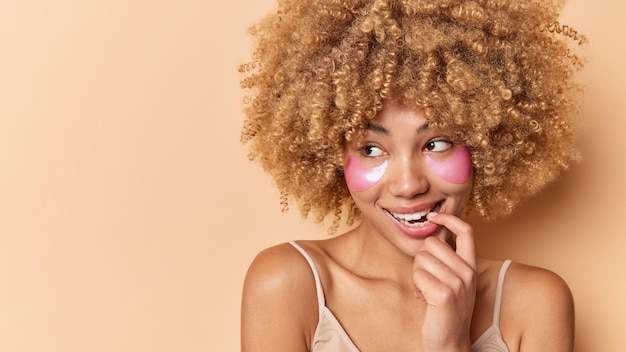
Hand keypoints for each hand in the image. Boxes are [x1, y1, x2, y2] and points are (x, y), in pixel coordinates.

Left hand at [413, 212, 476, 351]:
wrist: (449, 342)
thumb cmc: (445, 311)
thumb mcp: (452, 282)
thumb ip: (446, 260)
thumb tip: (430, 236)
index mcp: (470, 266)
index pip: (466, 231)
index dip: (448, 219)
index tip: (432, 217)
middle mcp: (468, 272)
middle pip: (431, 243)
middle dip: (421, 259)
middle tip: (427, 280)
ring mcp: (458, 283)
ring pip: (421, 259)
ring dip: (417, 275)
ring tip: (426, 291)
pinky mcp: (445, 294)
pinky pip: (418, 275)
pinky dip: (416, 287)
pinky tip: (425, 299)